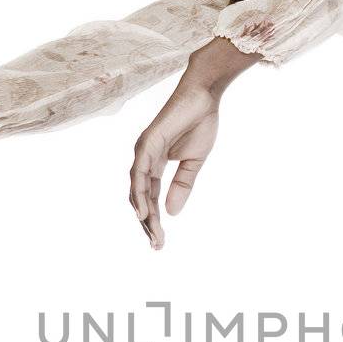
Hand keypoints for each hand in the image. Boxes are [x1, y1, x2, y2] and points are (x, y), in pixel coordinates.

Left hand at [129, 77, 219, 248]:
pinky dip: (140, 193)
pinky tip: (143, 212)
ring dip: (143, 213)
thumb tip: (172, 213)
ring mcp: (144, 150)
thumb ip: (182, 186)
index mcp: (154, 164)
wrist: (204, 96)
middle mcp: (144, 159)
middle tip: (156, 245)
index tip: (160, 242)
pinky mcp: (148, 142)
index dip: (154, 221)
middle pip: (140, 197)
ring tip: (150, 233)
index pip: (151, 197)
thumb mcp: (193, 163)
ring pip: (138, 189)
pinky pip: (141, 172)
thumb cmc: (199, 123)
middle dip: (148, 223)